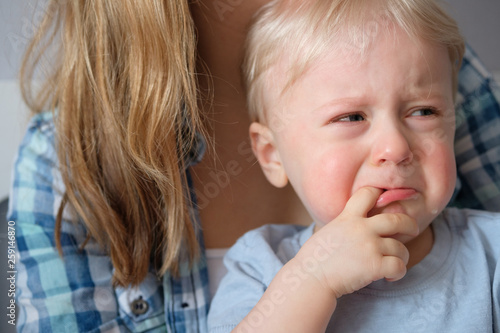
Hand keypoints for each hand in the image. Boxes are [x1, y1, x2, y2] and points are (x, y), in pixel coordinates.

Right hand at [294, 187, 418, 298]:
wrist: (311, 277)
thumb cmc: (314, 257)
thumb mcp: (328, 230)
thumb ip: (345, 224)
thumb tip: (357, 223)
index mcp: (348, 217)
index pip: (369, 194)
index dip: (380, 194)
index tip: (386, 201)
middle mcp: (362, 228)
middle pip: (397, 219)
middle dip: (409, 224)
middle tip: (413, 230)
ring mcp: (370, 246)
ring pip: (401, 248)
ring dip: (401, 257)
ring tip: (393, 263)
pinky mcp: (375, 265)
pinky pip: (399, 266)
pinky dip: (399, 273)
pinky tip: (389, 277)